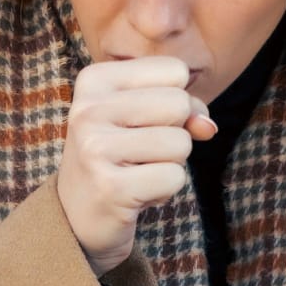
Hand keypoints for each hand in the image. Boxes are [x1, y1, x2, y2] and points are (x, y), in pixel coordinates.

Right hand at [56, 56, 216, 275]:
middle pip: (180, 103)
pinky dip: (165, 190)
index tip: (143, 122)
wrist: (77, 216)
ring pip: (181, 143)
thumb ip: (185, 108)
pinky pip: (174, 177)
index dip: (176, 100)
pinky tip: (135, 194)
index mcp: (94, 80)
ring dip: (170, 164)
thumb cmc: (119, 157)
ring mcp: (96, 148)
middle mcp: (88, 109)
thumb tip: (208, 127)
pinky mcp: (110, 187)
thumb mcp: (145, 118)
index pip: (174, 70)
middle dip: (175, 133)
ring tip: (136, 173)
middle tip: (141, 152)